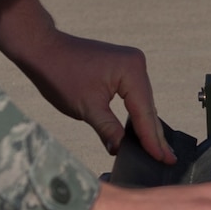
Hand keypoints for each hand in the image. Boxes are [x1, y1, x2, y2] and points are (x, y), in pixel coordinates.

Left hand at [16, 29, 174, 163]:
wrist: (43, 50)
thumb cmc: (60, 74)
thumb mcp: (87, 109)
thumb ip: (108, 130)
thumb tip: (122, 151)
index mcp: (131, 70)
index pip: (144, 112)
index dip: (152, 139)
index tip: (163, 159)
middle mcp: (136, 63)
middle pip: (148, 107)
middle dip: (154, 135)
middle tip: (168, 160)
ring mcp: (130, 64)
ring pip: (142, 102)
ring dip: (146, 126)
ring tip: (158, 151)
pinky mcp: (122, 67)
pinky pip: (134, 96)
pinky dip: (136, 114)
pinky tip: (142, 132)